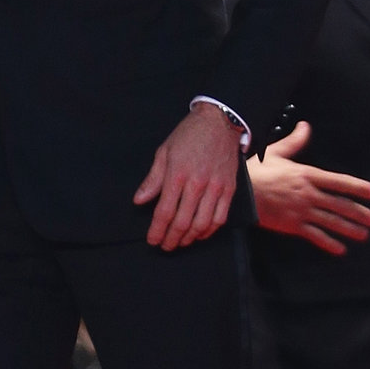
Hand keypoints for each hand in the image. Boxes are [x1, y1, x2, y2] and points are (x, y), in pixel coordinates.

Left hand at [134, 105, 241, 250]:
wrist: (219, 122)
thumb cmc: (188, 136)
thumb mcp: (164, 152)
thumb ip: (152, 179)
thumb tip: (139, 200)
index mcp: (177, 175)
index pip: (164, 212)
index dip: (157, 230)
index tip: (152, 240)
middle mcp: (197, 184)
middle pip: (182, 222)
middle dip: (171, 239)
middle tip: (165, 246)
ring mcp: (215, 187)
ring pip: (202, 224)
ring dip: (189, 238)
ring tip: (180, 242)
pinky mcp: (229, 189)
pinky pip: (220, 217)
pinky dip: (209, 230)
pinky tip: (200, 234)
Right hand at [249, 121, 369, 255]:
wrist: (239, 193)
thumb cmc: (256, 171)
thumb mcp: (276, 152)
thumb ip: (294, 141)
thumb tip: (305, 126)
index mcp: (307, 175)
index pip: (339, 181)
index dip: (358, 187)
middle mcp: (308, 194)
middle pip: (340, 204)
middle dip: (359, 213)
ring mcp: (301, 211)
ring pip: (331, 221)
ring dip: (350, 229)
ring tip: (364, 234)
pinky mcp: (292, 225)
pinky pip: (315, 236)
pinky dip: (329, 243)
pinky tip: (340, 249)